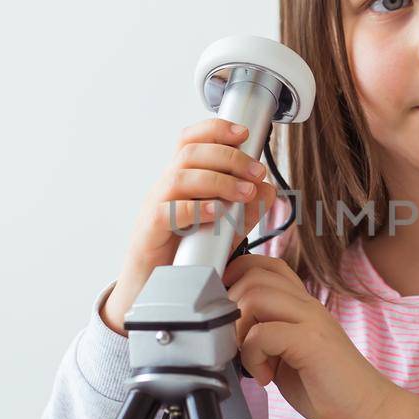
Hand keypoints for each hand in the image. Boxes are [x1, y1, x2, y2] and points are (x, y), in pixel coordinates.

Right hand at [102, 116, 279, 333]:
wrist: (153, 289)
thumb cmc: (185, 253)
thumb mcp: (224, 228)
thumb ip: (247, 209)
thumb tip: (268, 189)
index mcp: (181, 178)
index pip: (191, 140)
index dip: (216, 130)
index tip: (244, 133)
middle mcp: (166, 187)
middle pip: (191, 152)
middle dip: (229, 157)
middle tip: (257, 172)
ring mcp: (155, 206)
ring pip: (180, 176)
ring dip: (219, 180)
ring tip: (245, 192)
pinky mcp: (150, 232)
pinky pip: (168, 212)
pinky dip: (196, 208)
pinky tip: (217, 212)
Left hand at [222, 252, 400, 418]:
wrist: (368, 411)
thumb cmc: (328, 388)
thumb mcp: (288, 354)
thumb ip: (265, 337)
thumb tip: (227, 334)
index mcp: (303, 305)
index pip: (267, 265)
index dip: (238, 274)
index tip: (225, 305)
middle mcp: (308, 305)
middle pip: (254, 276)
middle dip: (231, 308)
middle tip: (234, 343)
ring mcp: (311, 320)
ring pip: (255, 296)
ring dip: (239, 331)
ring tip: (250, 361)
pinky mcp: (312, 342)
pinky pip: (263, 333)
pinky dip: (252, 356)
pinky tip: (264, 377)